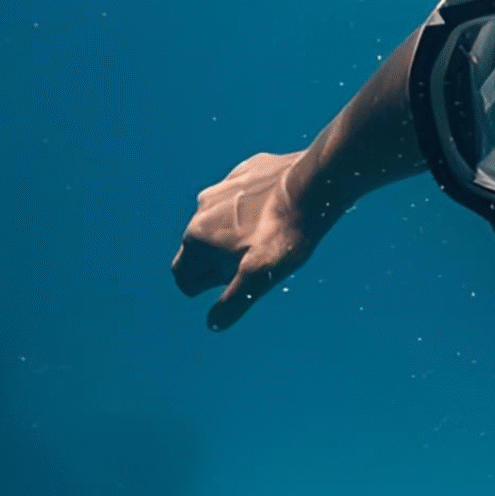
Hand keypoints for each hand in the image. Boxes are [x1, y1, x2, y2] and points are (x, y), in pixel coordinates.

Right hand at [172, 151, 317, 329]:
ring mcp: (222, 186)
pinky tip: (275, 213)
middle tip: (254, 264)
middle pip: (199, 248)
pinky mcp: (244, 172)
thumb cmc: (284, 235)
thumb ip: (232, 303)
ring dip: (233, 234)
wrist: (312, 186)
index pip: (182, 275)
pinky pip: (239, 197)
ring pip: (218, 220)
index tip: (232, 284)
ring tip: (268, 239)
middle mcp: (202, 208)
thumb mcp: (259, 277)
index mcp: (197, 236)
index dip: (204, 287)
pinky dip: (249, 210)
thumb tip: (213, 323)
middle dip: (218, 262)